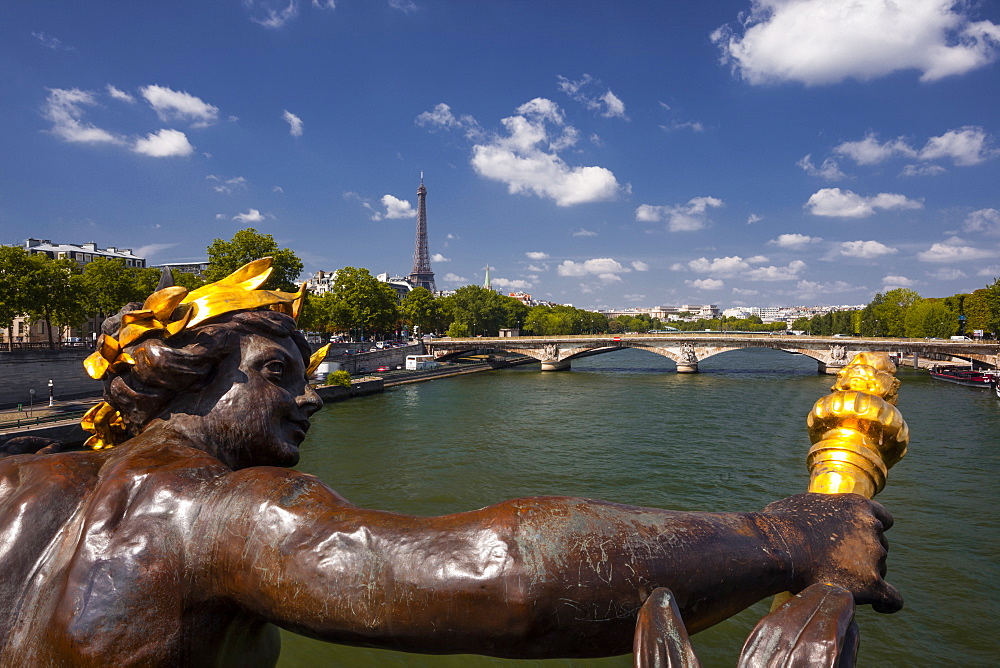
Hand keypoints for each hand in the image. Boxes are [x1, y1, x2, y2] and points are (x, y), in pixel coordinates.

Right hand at [762, 493, 902, 613]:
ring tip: (836, 583)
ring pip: (880, 571)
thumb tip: (804, 517)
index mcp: (857, 505)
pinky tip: (875, 605)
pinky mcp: (872, 583)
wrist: (778, 548)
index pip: (883, 519)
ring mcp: (874, 555)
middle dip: (864, 555)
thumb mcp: (800, 504)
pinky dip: (886, 603)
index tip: (859, 540)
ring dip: (864, 576)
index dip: (871, 531)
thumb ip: (817, 510)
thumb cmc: (780, 525)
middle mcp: (871, 527)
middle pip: (880, 546)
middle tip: (838, 565)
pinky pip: (892, 598)